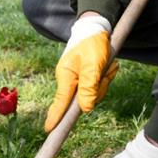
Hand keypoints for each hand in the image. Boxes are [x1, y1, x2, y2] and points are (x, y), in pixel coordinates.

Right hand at [45, 14, 116, 131]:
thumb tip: (85, 108)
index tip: (49, 130)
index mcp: (66, 76)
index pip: (60, 102)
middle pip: (84, 99)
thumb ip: (89, 86)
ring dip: (105, 79)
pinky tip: (108, 65)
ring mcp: (77, 79)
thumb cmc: (92, 43)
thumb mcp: (93, 64)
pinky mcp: (84, 77)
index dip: (55, 117)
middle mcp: (69, 80)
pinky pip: (97, 85)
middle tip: (106, 70)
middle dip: (99, 88)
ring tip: (108, 64)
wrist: (96, 27)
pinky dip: (106, 76)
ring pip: (94, 92)